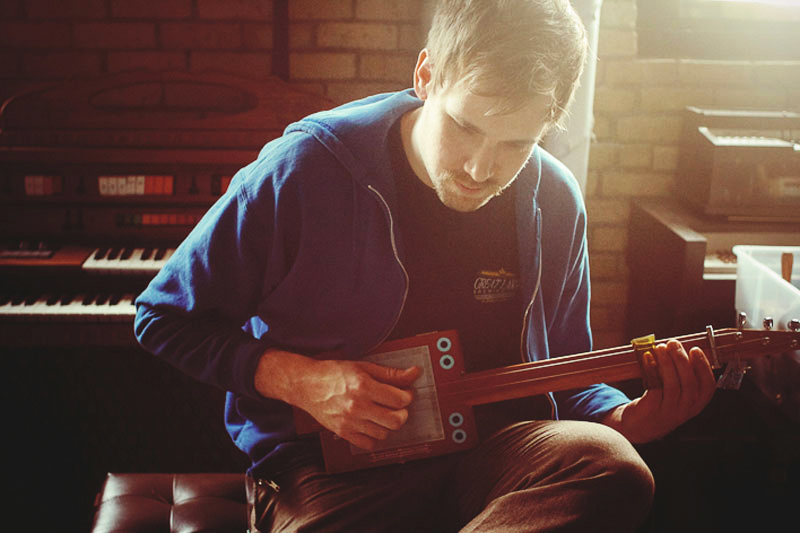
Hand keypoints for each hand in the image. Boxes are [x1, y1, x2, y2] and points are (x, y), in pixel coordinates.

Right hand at [295, 359, 420, 449]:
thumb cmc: (334, 373)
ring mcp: (350, 422)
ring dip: (388, 424)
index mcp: (364, 386)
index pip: (399, 400)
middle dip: (402, 413)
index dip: (407, 396)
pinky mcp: (343, 433)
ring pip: (384, 433)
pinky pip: (369, 443)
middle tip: (397, 406)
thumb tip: (414, 373)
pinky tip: (371, 424)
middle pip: (396, 420)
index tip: (404, 394)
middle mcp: (357, 406)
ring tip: (381, 413)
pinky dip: (374, 436)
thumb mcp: (363, 367)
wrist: (306, 385)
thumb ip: (390, 373)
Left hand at [602, 339, 715, 442]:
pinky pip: (654, 388)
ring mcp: (668, 411)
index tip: (695, 349)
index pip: (707, 387)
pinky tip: (648, 358)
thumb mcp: (677, 394)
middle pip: (689, 384)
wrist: (637, 426)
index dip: (703, 367)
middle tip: (673, 343)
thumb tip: (678, 347)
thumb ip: (682, 375)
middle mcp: (685, 409)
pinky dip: (652, 370)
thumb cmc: (660, 402)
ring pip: (673, 385)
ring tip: (660, 348)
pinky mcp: (651, 410)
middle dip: (682, 360)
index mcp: (695, 404)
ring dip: (667, 363)